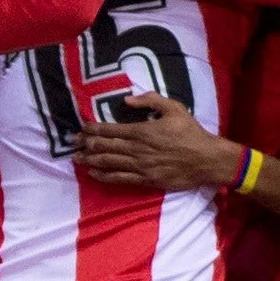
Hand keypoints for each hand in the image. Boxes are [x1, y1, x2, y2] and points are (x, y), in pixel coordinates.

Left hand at [74, 92, 242, 189]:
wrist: (206, 159)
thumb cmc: (191, 132)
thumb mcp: (174, 108)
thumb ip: (150, 100)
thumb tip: (128, 100)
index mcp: (142, 131)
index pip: (110, 130)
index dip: (92, 130)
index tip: (80, 129)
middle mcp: (137, 149)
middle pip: (105, 147)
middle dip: (86, 145)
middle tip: (72, 144)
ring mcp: (141, 166)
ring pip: (109, 163)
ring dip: (90, 161)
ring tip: (76, 159)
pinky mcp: (146, 180)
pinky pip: (121, 178)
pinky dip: (105, 176)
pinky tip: (94, 174)